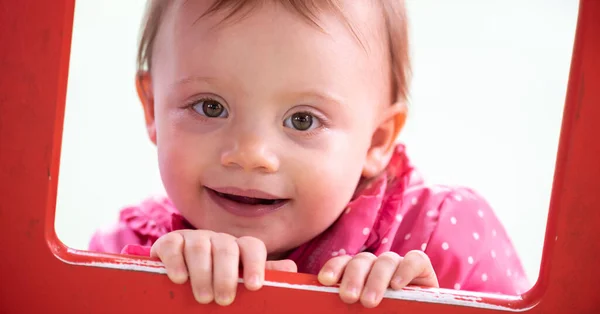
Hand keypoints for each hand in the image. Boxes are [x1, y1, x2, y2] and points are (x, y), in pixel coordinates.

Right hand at [150, 230, 296, 305]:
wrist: (180, 277)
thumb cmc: (216, 281)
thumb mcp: (239, 280)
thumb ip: (263, 274)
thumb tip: (291, 269)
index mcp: (238, 248)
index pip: (252, 246)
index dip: (255, 264)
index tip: (254, 285)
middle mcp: (218, 239)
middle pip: (226, 248)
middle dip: (226, 275)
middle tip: (224, 300)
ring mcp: (193, 238)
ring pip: (200, 246)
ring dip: (202, 273)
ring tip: (203, 298)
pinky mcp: (170, 242)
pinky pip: (173, 245)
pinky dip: (176, 262)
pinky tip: (180, 279)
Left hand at [318, 250, 437, 307]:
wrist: (416, 313)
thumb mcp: (364, 311)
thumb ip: (352, 306)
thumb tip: (329, 307)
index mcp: (360, 273)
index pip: (344, 262)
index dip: (334, 267)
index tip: (325, 280)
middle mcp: (377, 266)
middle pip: (362, 260)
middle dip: (354, 278)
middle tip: (348, 297)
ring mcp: (399, 265)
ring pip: (385, 260)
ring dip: (376, 280)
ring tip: (369, 301)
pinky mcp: (422, 268)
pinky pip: (415, 259)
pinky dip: (405, 269)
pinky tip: (397, 285)